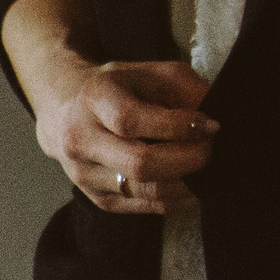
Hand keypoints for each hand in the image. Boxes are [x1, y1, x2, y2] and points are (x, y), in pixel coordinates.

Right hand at [31, 59, 215, 214]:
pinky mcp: (97, 199)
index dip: (177, 126)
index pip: (132, 121)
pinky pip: (145, 207)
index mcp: (94, 100)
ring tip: (205, 168)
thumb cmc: (120, 87)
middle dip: (187, 160)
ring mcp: (85, 175)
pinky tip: (192, 184)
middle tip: (211, 151)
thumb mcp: (153, 72)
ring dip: (186, 182)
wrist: (65, 111)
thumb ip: (186, 91)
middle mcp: (81, 140)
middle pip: (138, 163)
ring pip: (145, 191)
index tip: (210, 126)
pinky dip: (176, 198)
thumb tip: (214, 125)